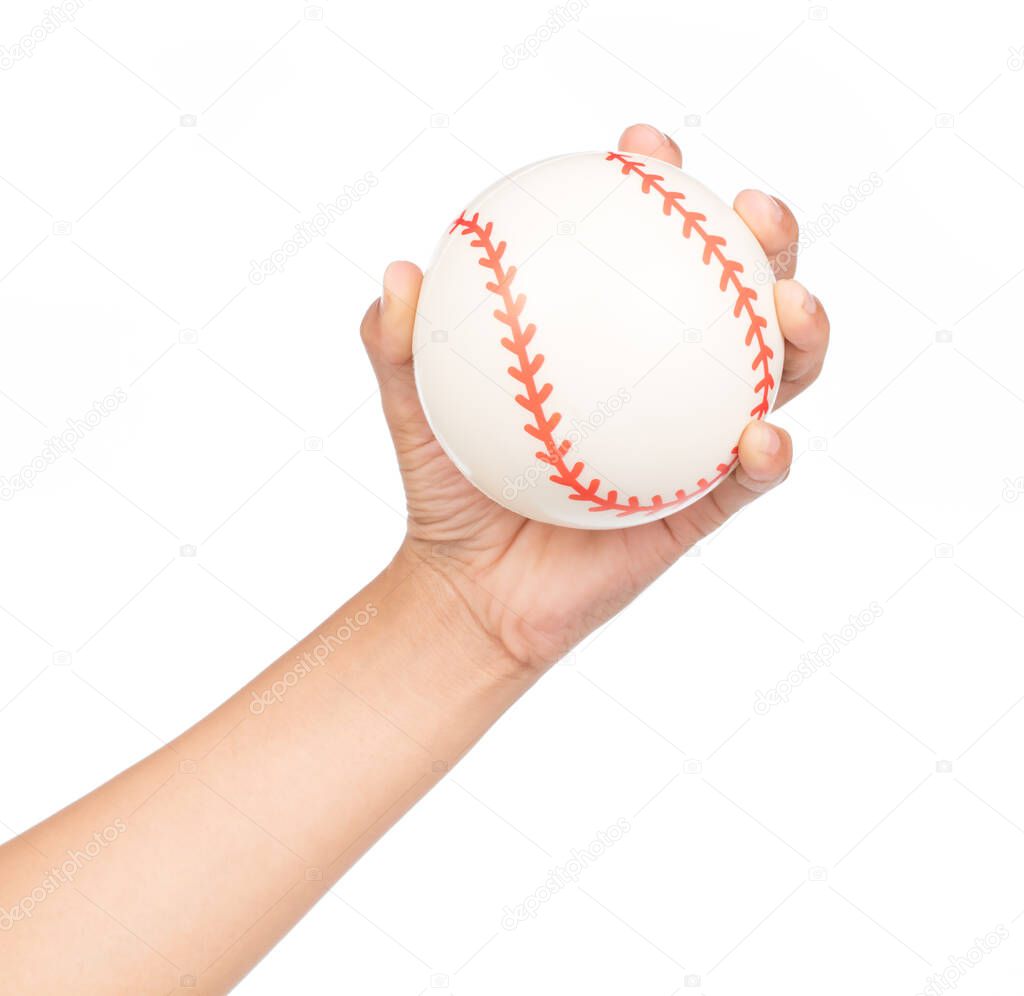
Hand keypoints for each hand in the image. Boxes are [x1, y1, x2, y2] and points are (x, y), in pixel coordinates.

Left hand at [361, 123, 828, 672]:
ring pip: (774, 372)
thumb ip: (400, 344)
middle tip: (752, 208)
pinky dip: (769, 453)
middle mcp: (663, 379)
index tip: (642, 147)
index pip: (648, 246)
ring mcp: (694, 439)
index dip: (660, 184)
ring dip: (802, 330)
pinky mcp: (705, 506)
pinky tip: (759, 436)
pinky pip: (753, 476)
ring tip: (790, 303)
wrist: (473, 590)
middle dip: (764, 237)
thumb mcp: (414, 411)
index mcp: (608, 339)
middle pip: (738, 292)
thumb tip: (401, 271)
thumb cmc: (449, 491)